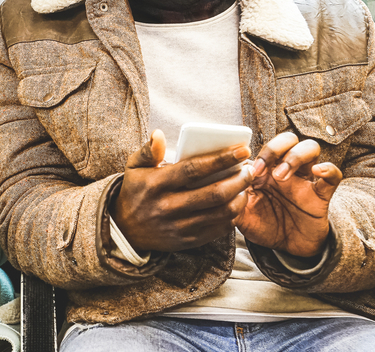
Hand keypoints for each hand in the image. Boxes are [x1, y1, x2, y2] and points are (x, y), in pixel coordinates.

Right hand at [111, 130, 253, 252]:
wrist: (124, 230)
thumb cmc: (135, 191)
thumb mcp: (133, 167)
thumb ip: (148, 150)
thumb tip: (159, 134)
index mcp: (156, 184)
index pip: (193, 170)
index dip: (221, 159)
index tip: (242, 150)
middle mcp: (168, 207)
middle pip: (213, 193)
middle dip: (238, 180)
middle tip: (250, 169)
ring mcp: (178, 227)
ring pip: (219, 213)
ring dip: (239, 198)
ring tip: (247, 186)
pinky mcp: (186, 241)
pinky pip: (216, 230)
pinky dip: (231, 216)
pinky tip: (236, 204)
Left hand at [236, 132, 342, 257]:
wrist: (288, 248)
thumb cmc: (264, 225)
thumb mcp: (241, 215)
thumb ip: (230, 201)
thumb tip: (217, 186)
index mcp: (265, 170)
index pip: (262, 146)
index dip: (254, 153)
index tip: (248, 171)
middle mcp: (286, 169)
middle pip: (288, 139)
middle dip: (275, 147)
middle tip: (265, 170)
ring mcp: (305, 179)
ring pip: (310, 147)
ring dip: (295, 156)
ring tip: (282, 176)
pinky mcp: (322, 193)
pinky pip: (333, 174)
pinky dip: (328, 169)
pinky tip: (317, 172)